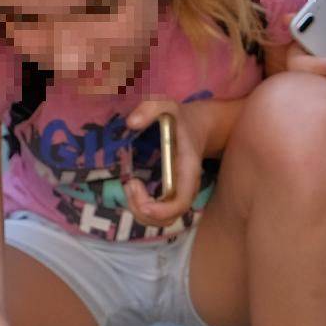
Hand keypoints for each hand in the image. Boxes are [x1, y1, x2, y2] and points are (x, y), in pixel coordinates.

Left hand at [123, 97, 205, 228]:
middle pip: (167, 218)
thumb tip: (131, 123)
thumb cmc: (179, 118)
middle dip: (143, 211)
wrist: (196, 126)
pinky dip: (139, 207)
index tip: (142, 203)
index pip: (180, 202)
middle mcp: (185, 189)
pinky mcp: (169, 195)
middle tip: (130, 184)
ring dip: (138, 210)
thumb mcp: (166, 105)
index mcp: (188, 171)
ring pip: (160, 220)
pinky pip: (155, 213)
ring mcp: (178, 194)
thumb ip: (151, 107)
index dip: (161, 210)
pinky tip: (132, 186)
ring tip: (130, 185)